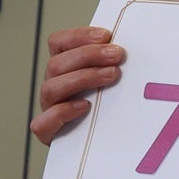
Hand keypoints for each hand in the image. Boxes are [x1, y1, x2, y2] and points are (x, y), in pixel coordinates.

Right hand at [30, 26, 122, 145]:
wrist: (105, 143)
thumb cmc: (111, 104)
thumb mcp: (114, 77)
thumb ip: (115, 61)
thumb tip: (135, 44)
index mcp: (65, 67)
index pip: (59, 43)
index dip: (78, 36)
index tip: (105, 35)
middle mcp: (54, 85)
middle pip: (57, 64)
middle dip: (89, 55)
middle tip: (117, 54)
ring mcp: (49, 108)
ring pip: (52, 88)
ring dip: (83, 78)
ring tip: (111, 75)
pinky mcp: (49, 133)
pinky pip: (43, 122)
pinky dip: (62, 112)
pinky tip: (84, 106)